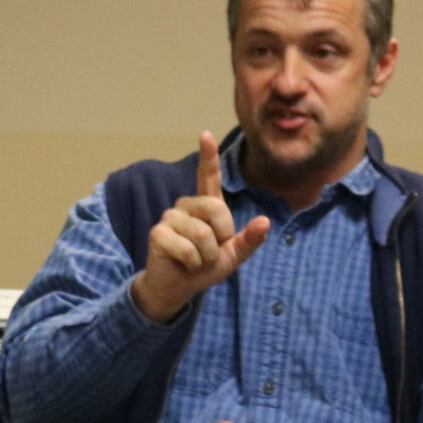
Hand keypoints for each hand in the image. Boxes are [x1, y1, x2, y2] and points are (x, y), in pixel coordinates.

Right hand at [129, 132, 272, 323]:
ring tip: (196, 260)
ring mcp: (169, 218)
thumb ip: (249, 239)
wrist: (178, 288)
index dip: (208, 156)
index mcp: (205, 206)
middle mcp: (185, 206)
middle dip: (222, 236)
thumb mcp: (233, 255)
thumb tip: (265, 222)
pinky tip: (184, 264)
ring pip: (203, 233)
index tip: (206, 134)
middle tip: (212, 251)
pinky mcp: (158, 234)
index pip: (208, 177)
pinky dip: (193, 263)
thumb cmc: (204, 267)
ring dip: (206, 255)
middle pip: (216, 209)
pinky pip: (188, 249)